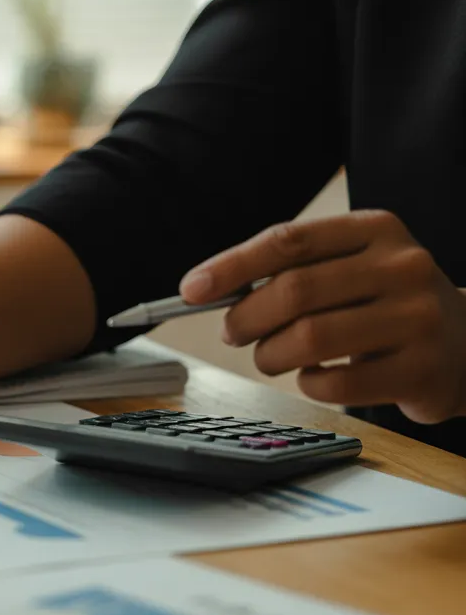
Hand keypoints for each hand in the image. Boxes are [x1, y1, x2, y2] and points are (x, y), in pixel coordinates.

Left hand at [180, 210, 465, 423]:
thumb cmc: (386, 303)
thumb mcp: (353, 267)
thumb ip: (293, 270)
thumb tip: (211, 290)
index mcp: (377, 230)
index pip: (288, 241)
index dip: (232, 266)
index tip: (190, 289)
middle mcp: (402, 267)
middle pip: (294, 291)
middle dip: (246, 317)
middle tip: (233, 333)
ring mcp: (419, 318)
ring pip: (310, 339)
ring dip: (271, 354)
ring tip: (270, 356)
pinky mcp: (424, 370)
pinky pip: (335, 383)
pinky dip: (308, 384)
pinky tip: (313, 376)